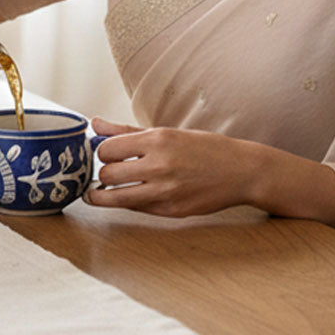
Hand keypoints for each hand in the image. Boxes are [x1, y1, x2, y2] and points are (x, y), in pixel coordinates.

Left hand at [85, 116, 258, 217]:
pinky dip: (129, 203)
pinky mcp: (172, 211)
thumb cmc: (202, 148)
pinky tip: (131, 196)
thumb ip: (126, 131)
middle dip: (102, 174)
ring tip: (99, 193)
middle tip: (105, 172)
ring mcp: (166, 191)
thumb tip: (94, 123)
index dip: (102, 151)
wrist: (241, 171)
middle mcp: (160, 165)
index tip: (106, 153)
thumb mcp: (166, 132)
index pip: (107, 149)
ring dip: (103, 195)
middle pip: (107, 174)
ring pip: (116, 198)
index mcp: (157, 140)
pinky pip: (137, 209)